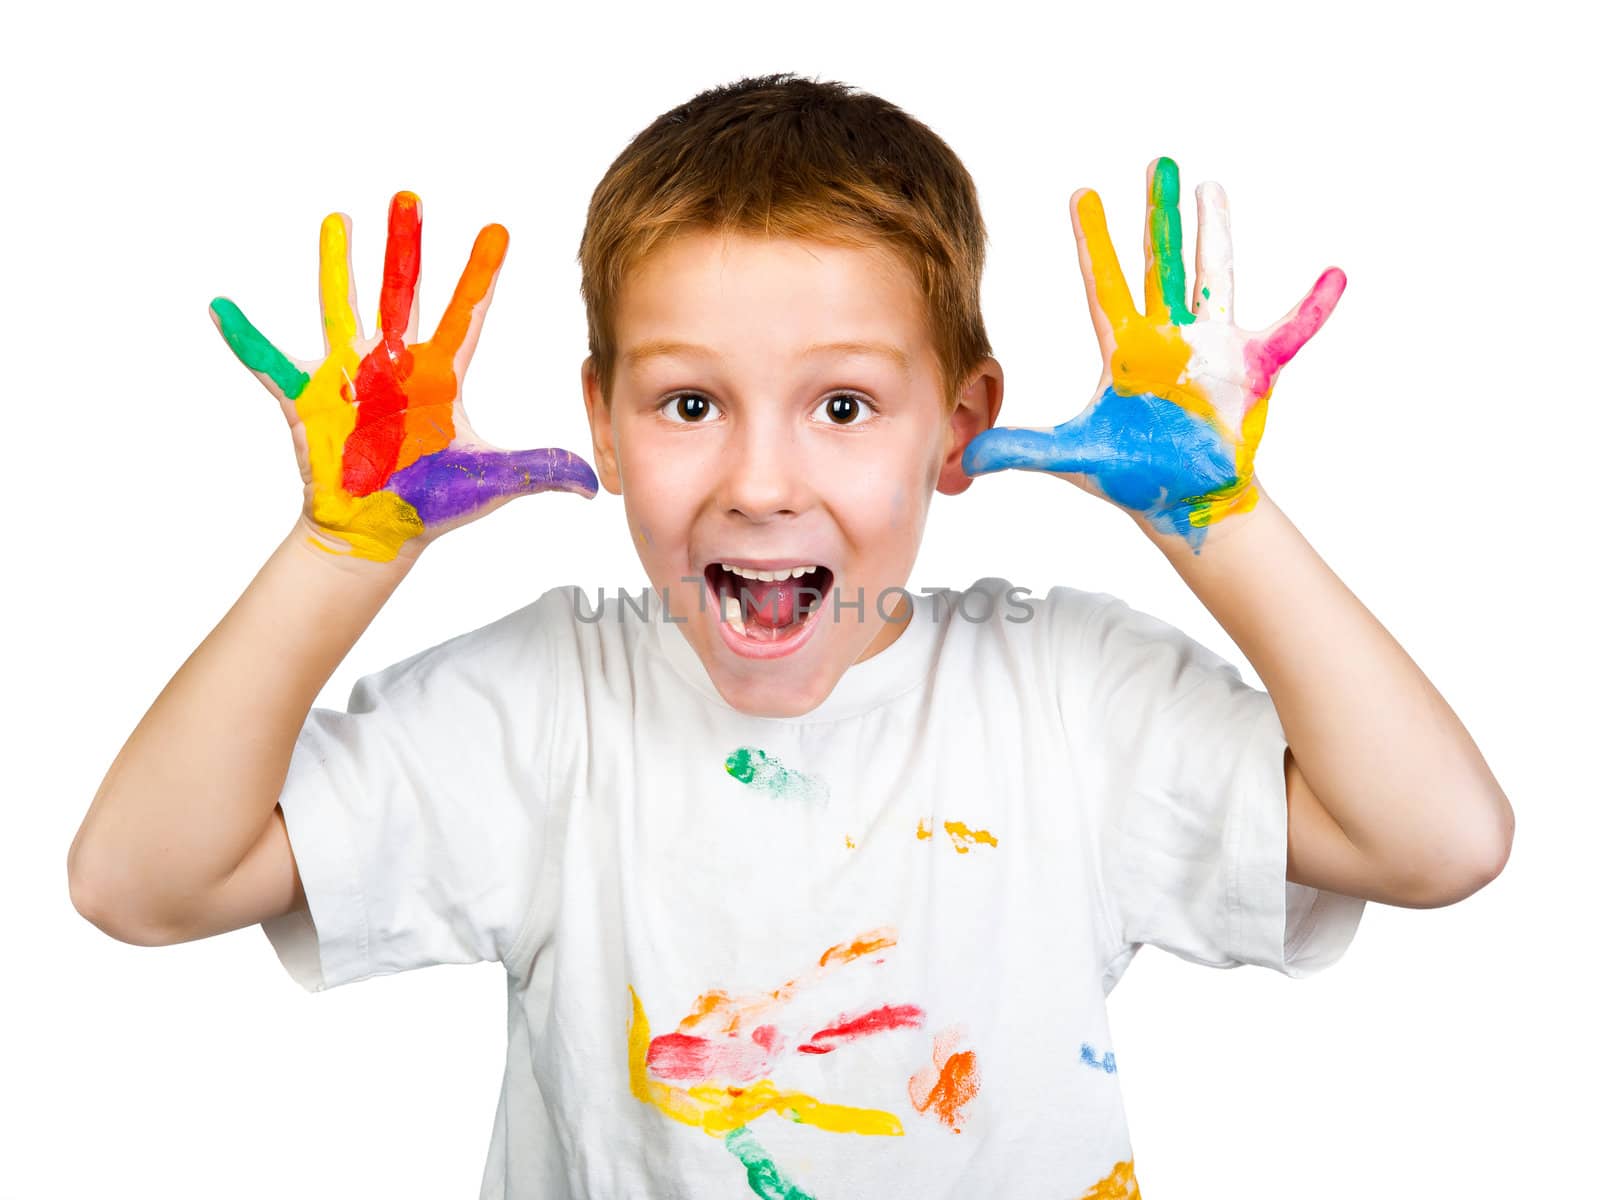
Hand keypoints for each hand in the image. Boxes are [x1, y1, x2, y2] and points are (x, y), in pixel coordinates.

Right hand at [210, 191, 598, 563]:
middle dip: (407, 246)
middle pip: (402, 292)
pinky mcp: (309, 401)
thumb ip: (541, 472)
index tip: (498, 230)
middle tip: (410, 196)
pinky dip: (246, 339)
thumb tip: (593, 485)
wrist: (380, 533)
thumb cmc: (434, 504)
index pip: (466, 314)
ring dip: (338, 266)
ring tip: (339, 221)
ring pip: (343, 307)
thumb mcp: (495, 482)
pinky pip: (271, 365)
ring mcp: (349, 378)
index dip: (482, 273)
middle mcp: (394, 365)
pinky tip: (220, 309)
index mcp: (438, 376)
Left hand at [962, 157, 1344, 553]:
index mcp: (1126, 350)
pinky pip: (1290, 332)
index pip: (1103, 285)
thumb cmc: (1133, 474)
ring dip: (1213, 235)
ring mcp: (1212, 348)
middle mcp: (1168, 337)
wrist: (1186, 500)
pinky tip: (1333, 277)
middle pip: (1160, 264)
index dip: (1092, 242)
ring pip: (1212, 278)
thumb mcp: (1074, 457)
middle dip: (1158, 215)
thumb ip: (1024, 449)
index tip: (1080, 195)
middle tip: (1158, 163)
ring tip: (1210, 188)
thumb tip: (968, 457)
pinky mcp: (1252, 369)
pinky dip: (1313, 308)